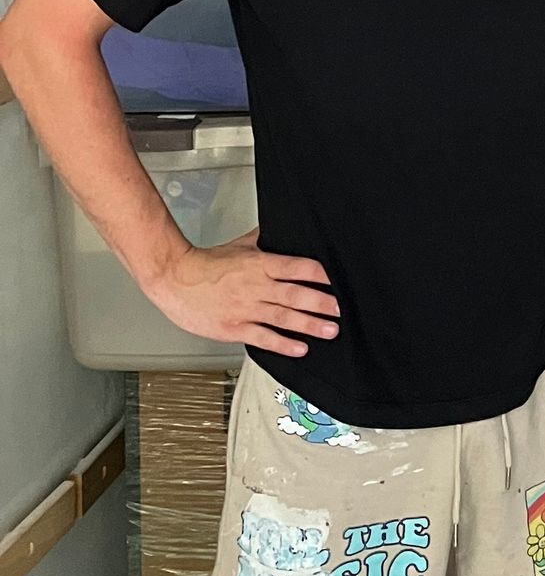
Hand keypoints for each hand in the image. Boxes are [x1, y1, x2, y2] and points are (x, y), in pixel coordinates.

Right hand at [147, 231, 338, 358]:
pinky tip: (300, 348)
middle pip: (295, 294)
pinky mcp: (234, 328)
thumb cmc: (206, 264)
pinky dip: (283, 344)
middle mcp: (256, 287)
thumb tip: (283, 227)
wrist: (175, 279)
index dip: (320, 275)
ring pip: (284, 317)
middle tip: (339, 309)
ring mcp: (246, 309)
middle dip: (321, 303)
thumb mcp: (241, 245)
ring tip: (330, 330)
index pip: (297, 267)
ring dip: (309, 325)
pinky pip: (263, 337)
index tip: (337, 282)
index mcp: (260, 264)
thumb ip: (265, 240)